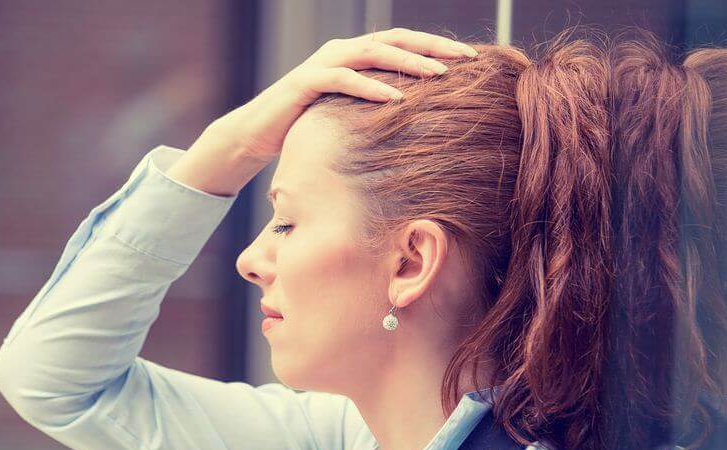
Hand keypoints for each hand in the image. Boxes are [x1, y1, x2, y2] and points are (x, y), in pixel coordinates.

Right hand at [166, 28, 477, 195]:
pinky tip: (394, 100)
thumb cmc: (304, 126)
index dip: (435, 48)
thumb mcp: (347, 113)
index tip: (471, 61)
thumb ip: (374, 106)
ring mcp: (322, 64)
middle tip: (466, 61)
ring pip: (372, 53)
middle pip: (394, 39)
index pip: (402, 42)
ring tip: (438, 75)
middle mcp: (341, 51)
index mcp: (353, 55)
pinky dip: (370, 87)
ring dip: (407, 62)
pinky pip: (343, 79)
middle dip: (432, 48)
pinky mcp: (305, 82)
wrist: (255, 133)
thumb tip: (415, 120)